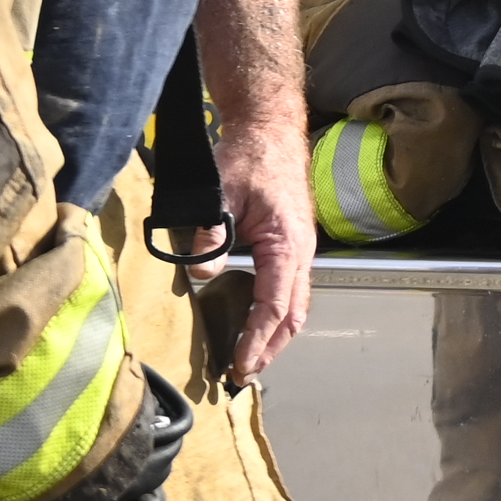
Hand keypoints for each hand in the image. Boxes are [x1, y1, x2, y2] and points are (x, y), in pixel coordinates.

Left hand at [198, 109, 313, 385]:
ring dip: (274, 334)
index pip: (275, 305)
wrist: (270, 127)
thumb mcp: (222, 191)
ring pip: (295, 304)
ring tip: (248, 358)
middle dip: (271, 348)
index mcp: (288, 243)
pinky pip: (288, 288)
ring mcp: (300, 249)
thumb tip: (199, 272)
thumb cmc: (250, 155)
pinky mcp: (291, 244)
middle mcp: (301, 252)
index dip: (257, 338)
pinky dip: (274, 313)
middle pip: (293, 314)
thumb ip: (212, 233)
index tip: (239, 364)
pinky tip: (253, 322)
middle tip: (243, 373)